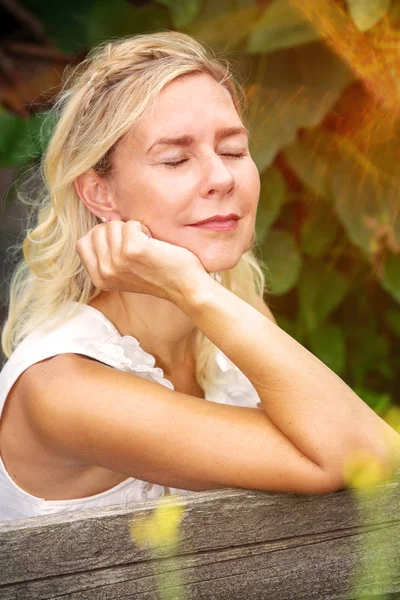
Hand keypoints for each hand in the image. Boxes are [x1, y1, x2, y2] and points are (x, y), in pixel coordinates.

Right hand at [76, 220, 206, 303]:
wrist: (185, 286)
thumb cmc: (159, 274)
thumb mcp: (124, 271)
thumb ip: (107, 255)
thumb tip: (100, 226)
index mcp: (99, 279)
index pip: (82, 243)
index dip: (102, 236)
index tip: (122, 246)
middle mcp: (104, 272)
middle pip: (97, 230)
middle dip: (118, 231)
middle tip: (138, 246)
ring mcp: (117, 262)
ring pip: (113, 225)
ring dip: (132, 229)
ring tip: (147, 245)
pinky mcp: (132, 250)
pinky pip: (131, 224)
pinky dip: (143, 228)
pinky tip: (153, 243)